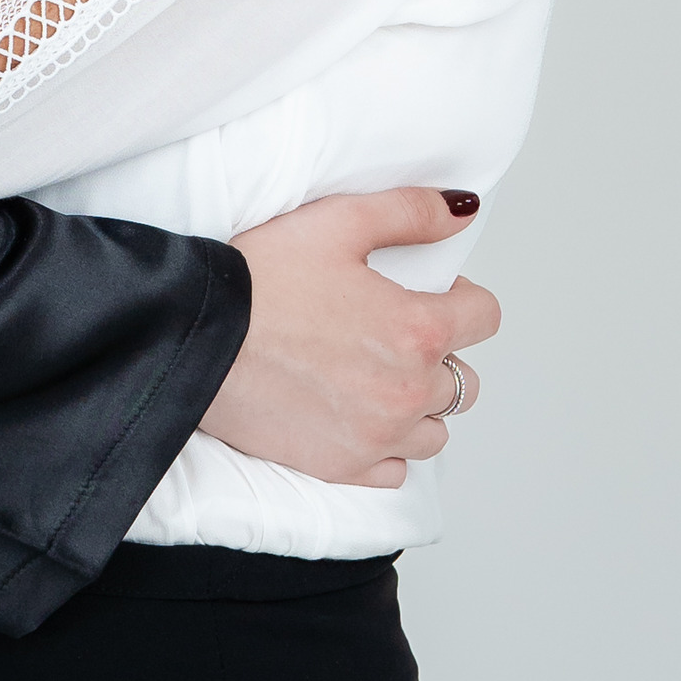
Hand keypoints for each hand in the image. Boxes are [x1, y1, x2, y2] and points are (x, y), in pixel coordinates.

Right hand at [208, 188, 493, 485]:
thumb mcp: (337, 221)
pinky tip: (353, 416)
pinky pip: (395, 470)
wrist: (194, 335)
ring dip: (417, 407)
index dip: (460, 298)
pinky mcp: (341, 466)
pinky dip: (384, 447)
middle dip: (439, 356)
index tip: (427, 294)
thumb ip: (411, 212)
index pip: (486, 318)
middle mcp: (408, 390)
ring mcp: (377, 436)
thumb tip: (463, 210)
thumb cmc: (258, 277)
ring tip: (371, 378)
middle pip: (466, 382)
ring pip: (435, 432)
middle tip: (388, 335)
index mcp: (418, 328)